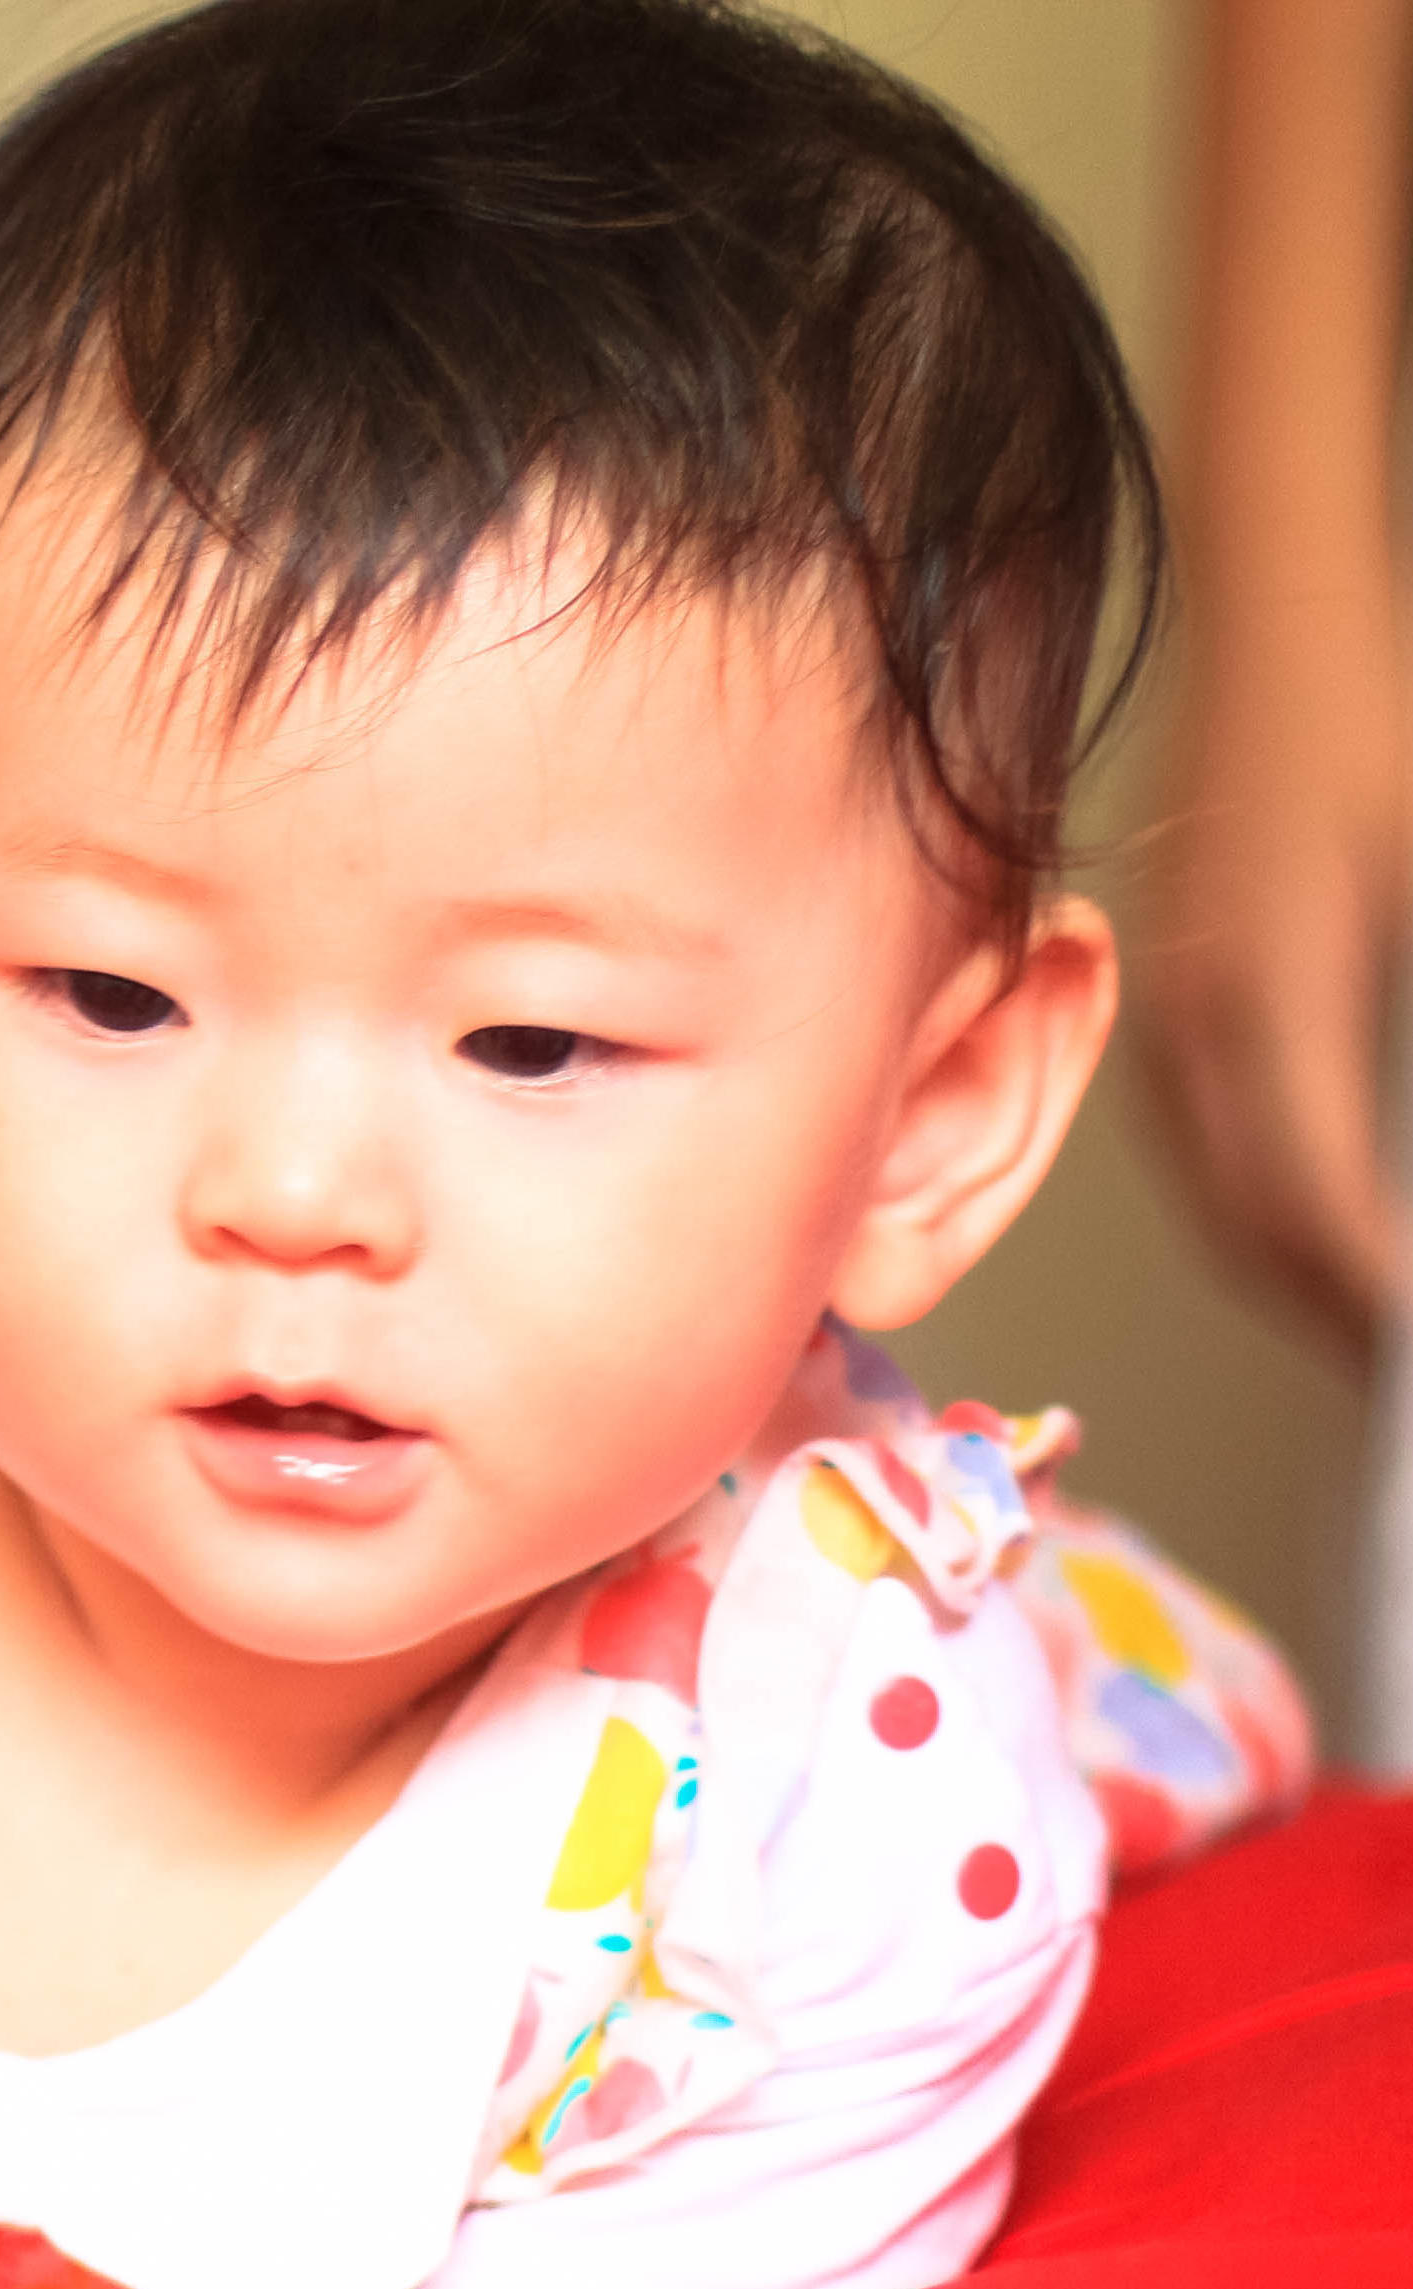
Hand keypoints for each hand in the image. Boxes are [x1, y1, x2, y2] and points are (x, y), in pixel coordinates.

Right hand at [1133, 639, 1410, 1350]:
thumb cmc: (1375, 731)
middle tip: (1400, 1378)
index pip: (1313, 1195)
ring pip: (1219, 1201)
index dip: (1372, 1289)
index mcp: (1272, 995)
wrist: (1275, 638)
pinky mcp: (1172, 1010)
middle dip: (1336, 1312)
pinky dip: (1259, 1218)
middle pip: (1253, 1224)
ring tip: (1372, 1331)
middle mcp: (1200, 1029)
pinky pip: (1203, 1154)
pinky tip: (1316, 1237)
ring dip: (1292, 1277)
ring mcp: (1172, 1023)